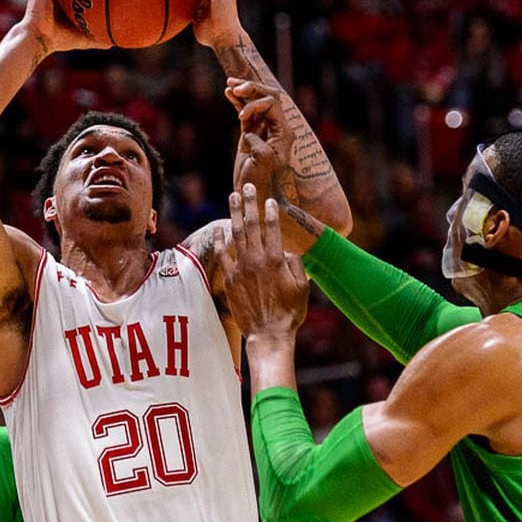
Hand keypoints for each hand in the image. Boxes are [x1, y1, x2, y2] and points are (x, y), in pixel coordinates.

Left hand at [214, 184, 308, 336]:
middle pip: (252, 226)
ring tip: (232, 198)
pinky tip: (219, 229)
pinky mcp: (231, 279)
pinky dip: (220, 240)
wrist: (268, 334)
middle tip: (246, 187)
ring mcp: (242, 268)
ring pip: (237, 235)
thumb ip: (295, 265)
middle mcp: (258, 260)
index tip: (268, 200)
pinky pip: (223, 255)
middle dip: (249, 204)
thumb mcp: (302, 287)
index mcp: (277, 260)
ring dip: (235, 214)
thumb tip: (288, 252)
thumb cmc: (289, 313)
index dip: (270, 212)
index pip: (273, 229)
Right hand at [228, 79, 294, 201]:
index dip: (256, 104)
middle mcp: (275, 128)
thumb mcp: (263, 162)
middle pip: (266, 97)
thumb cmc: (261, 183)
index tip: (241, 117)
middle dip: (252, 88)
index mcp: (283, 132)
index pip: (272, 105)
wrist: (252, 196)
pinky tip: (228, 93)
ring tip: (230, 84)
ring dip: (243, 91)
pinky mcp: (249, 135)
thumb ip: (259, 143)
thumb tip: (249, 133)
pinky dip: (237, 102)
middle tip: (235, 86)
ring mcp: (262, 130)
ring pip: (255, 103)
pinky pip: (245, 113)